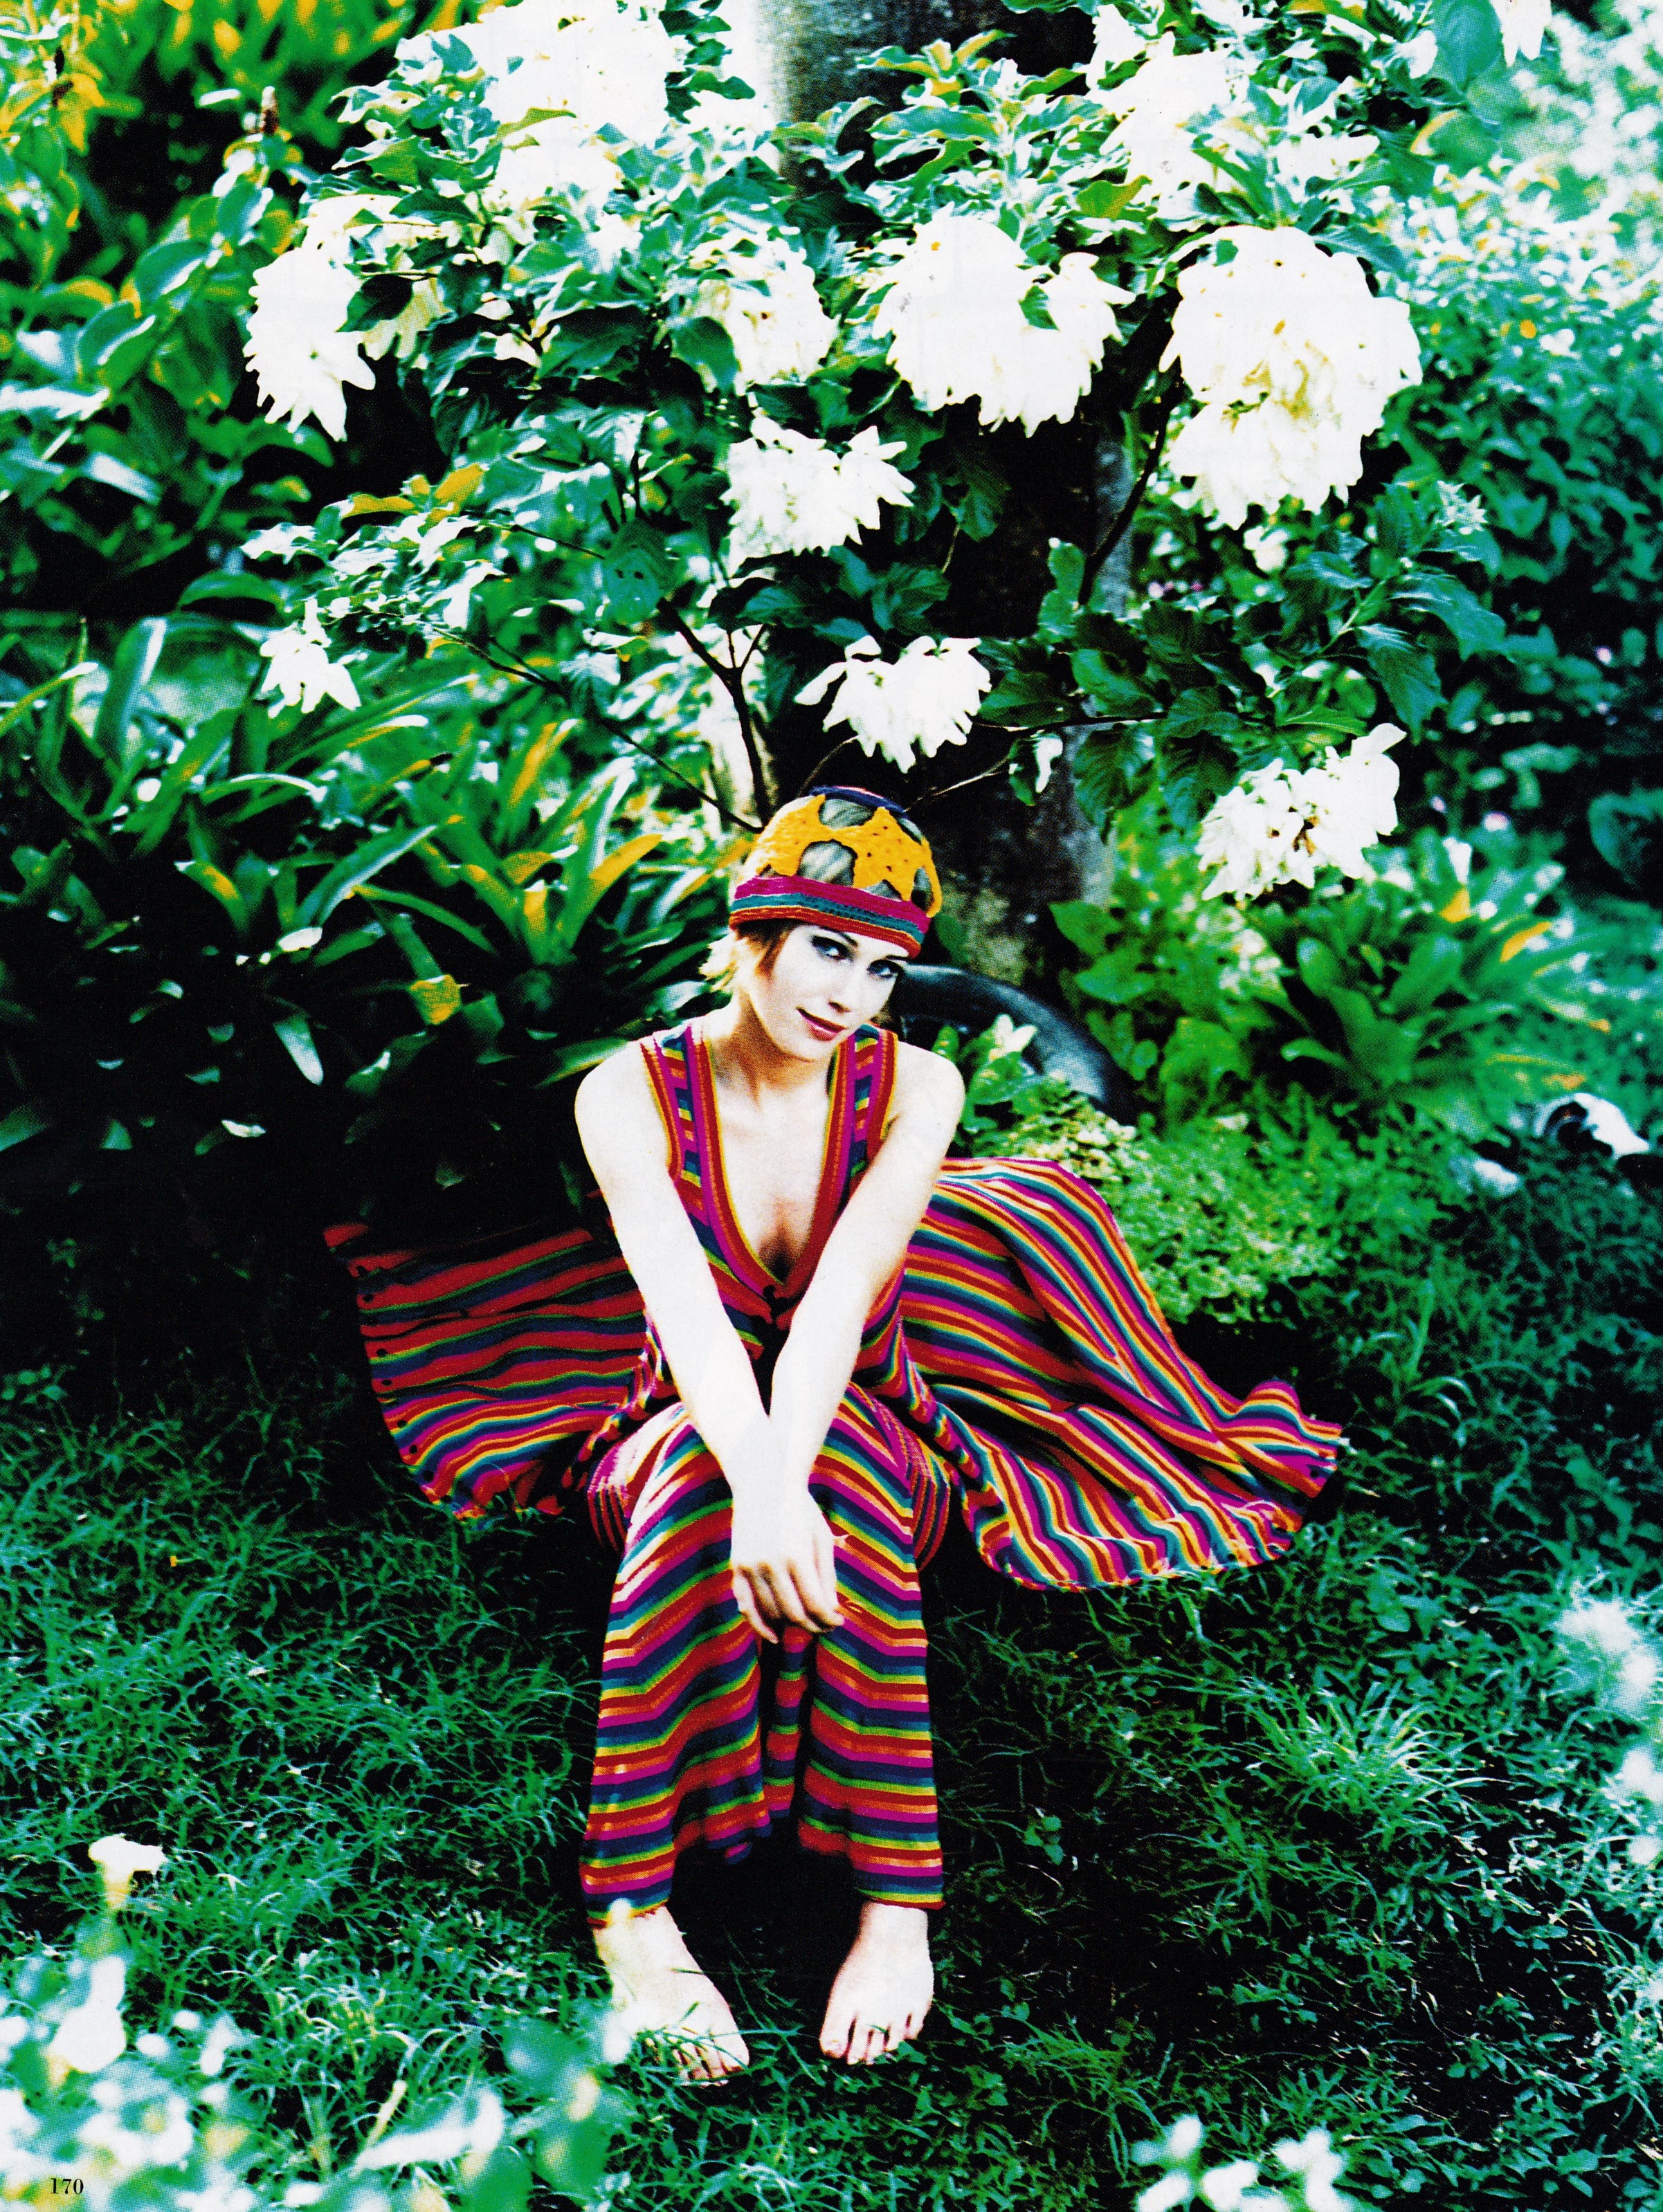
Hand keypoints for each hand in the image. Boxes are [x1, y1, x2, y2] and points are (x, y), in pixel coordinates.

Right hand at [728, 1482, 842, 1643]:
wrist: (764, 1485)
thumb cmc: (800, 1510)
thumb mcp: (820, 1538)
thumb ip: (827, 1576)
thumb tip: (831, 1612)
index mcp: (796, 1555)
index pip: (814, 1604)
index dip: (828, 1620)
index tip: (838, 1623)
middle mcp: (770, 1564)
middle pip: (793, 1614)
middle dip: (813, 1626)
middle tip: (825, 1627)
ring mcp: (749, 1566)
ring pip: (770, 1613)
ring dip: (790, 1625)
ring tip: (807, 1624)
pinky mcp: (736, 1567)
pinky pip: (746, 1605)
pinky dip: (759, 1623)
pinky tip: (774, 1635)